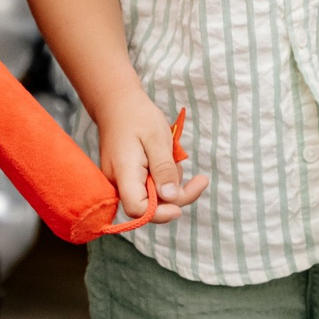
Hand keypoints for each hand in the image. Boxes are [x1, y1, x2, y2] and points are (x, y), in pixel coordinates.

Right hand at [92, 90, 207, 222]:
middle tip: (200, 181)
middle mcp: (118, 183)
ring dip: (171, 184)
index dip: (160, 214)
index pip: (138, 209)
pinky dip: (164, 179)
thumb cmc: (138, 117)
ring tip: (176, 157)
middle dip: (176, 197)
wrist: (117, 104)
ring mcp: (121, 183)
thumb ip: (164, 168)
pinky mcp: (128, 179)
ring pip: (152, 199)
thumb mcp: (157, 138)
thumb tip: (171, 197)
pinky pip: (149, 188)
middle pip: (149, 208)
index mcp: (124, 173)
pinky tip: (169, 161)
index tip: (181, 207)